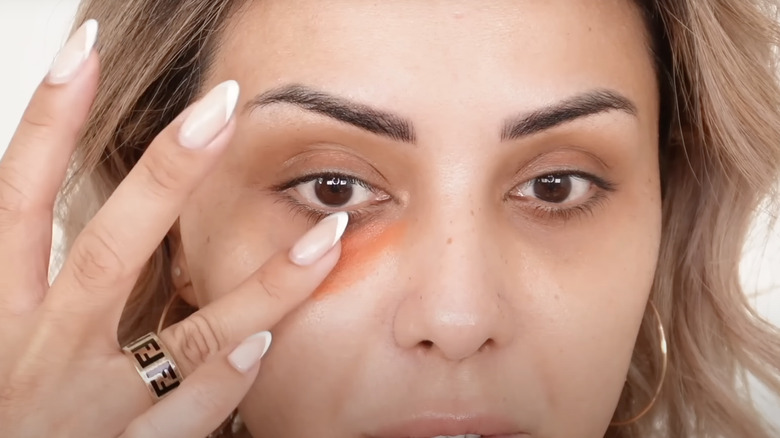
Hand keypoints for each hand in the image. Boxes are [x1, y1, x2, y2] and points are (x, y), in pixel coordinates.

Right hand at [0, 20, 344, 437]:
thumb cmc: (8, 409)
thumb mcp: (9, 336)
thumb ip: (56, 278)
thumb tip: (123, 207)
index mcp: (4, 312)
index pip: (18, 198)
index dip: (45, 121)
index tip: (83, 48)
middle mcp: (39, 352)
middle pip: (106, 250)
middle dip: (163, 177)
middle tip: (221, 107)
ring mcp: (85, 410)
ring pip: (183, 341)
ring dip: (262, 289)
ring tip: (326, 238)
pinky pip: (186, 417)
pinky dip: (227, 378)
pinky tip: (267, 343)